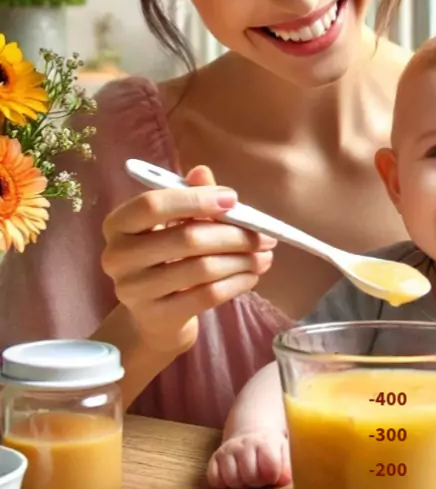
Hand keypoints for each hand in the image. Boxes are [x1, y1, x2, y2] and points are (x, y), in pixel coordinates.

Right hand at [101, 165, 275, 353]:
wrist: (155, 315)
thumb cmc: (168, 256)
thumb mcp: (175, 222)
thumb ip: (190, 196)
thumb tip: (202, 172)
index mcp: (118, 224)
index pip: (153, 205)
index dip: (196, 199)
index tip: (233, 200)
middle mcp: (117, 257)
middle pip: (187, 238)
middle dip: (234, 235)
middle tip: (266, 236)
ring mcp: (134, 290)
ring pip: (202, 269)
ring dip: (242, 260)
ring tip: (264, 257)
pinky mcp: (156, 316)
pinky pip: (207, 296)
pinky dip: (237, 283)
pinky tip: (251, 277)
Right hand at [207, 429, 291, 488]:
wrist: (251, 436)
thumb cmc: (270, 449)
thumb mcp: (284, 451)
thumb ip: (288, 465)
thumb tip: (284, 479)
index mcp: (266, 441)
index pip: (270, 466)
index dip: (273, 476)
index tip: (273, 475)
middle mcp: (245, 443)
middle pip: (250, 475)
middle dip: (257, 482)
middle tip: (260, 478)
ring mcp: (228, 450)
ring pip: (231, 479)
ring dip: (241, 484)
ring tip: (248, 477)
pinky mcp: (215, 457)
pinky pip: (214, 479)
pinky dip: (223, 483)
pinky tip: (234, 476)